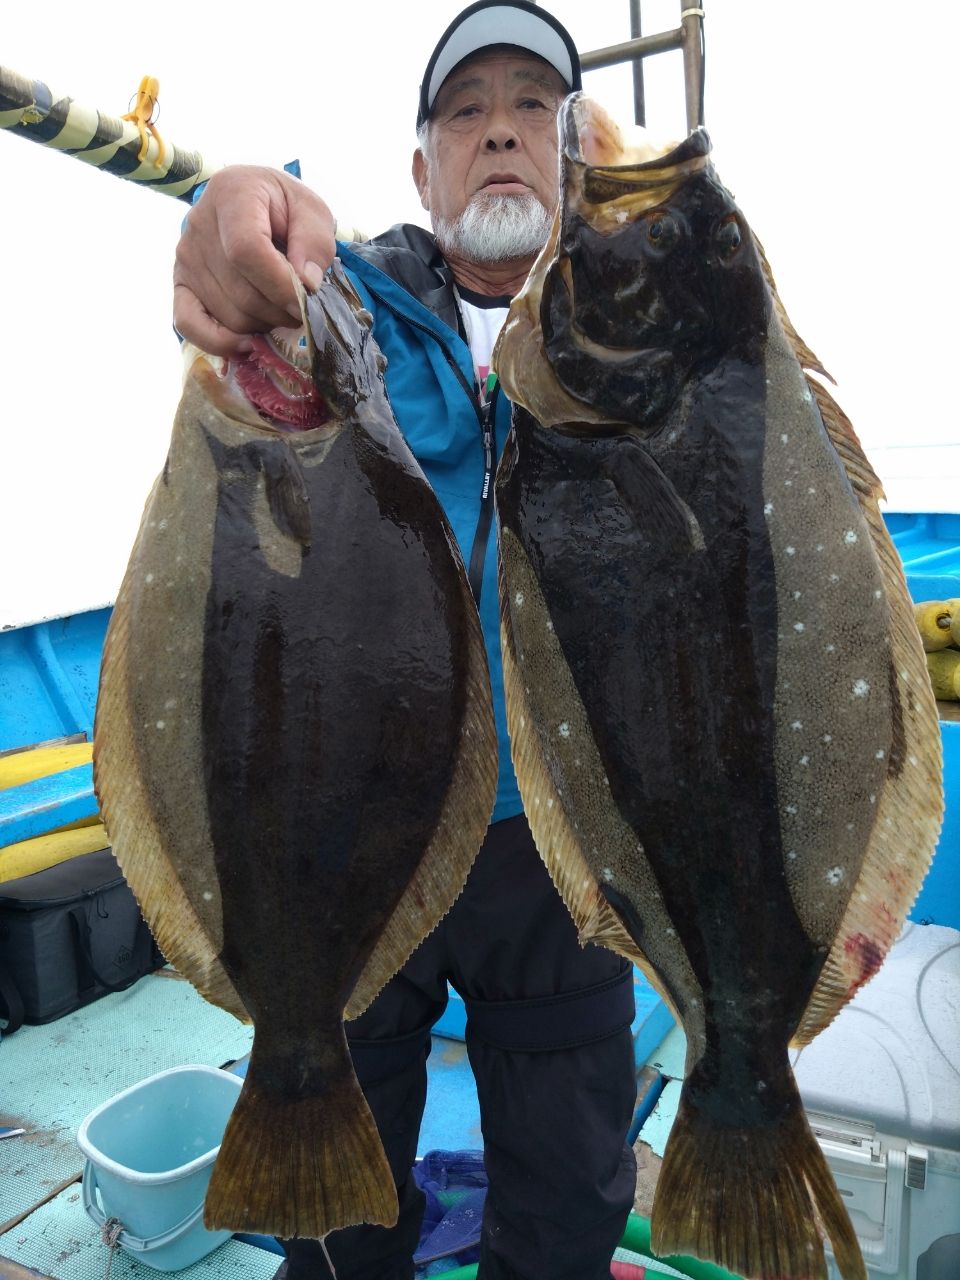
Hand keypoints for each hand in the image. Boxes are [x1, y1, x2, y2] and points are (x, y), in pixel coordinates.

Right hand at [173, 165, 336, 355]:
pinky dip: (221, 343)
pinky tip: (248, 343)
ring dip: (264, 325)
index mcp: (232, 194)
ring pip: (229, 315)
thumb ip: (314, 243)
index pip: (246, 251)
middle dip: (280, 311)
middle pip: (241, 291)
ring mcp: (185, 258)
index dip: (280, 285)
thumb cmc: (286, 209)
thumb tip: (305, 284)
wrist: (254, 205)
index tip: (306, 301)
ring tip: (280, 308)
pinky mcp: (181, 284)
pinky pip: (189, 325)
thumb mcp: (312, 212)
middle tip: (302, 307)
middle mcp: (199, 224)